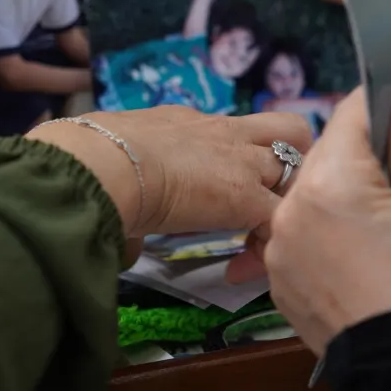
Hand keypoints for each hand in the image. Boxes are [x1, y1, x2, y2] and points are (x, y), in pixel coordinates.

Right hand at [28, 107, 313, 237]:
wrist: (100, 162)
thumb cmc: (91, 160)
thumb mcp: (116, 162)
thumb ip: (128, 191)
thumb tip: (125, 237)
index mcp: (191, 123)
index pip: (234, 132)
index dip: (240, 158)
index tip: (220, 189)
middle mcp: (225, 133)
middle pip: (287, 130)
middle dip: (292, 161)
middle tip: (272, 200)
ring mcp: (240, 161)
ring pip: (299, 167)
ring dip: (291, 199)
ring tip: (266, 236)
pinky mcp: (246, 196)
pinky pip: (280, 219)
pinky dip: (273, 242)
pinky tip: (248, 267)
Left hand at [258, 87, 390, 355]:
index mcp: (328, 182)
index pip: (349, 114)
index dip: (381, 106)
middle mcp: (288, 208)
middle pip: (324, 154)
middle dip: (359, 157)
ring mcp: (276, 246)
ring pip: (307, 194)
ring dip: (336, 195)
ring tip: (376, 225)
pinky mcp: (276, 277)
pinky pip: (296, 233)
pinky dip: (321, 231)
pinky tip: (353, 252)